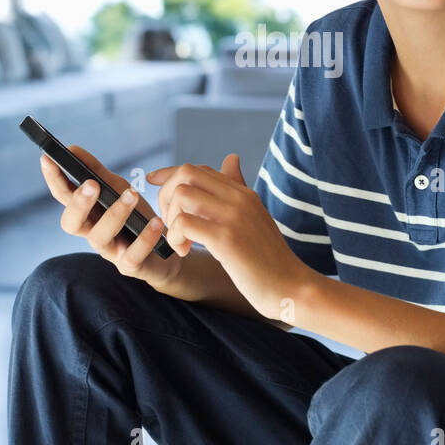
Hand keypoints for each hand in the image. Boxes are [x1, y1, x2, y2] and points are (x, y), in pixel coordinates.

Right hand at [39, 145, 180, 288]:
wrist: (166, 251)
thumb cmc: (136, 217)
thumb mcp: (119, 189)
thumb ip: (96, 171)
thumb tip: (72, 148)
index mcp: (87, 213)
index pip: (64, 196)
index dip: (54, 180)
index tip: (47, 159)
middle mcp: (92, 233)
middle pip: (72, 223)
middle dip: (79, 204)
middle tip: (91, 185)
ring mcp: (110, 251)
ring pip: (100, 238)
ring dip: (114, 214)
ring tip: (131, 194)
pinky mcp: (130, 266)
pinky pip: (132, 256)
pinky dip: (144, 238)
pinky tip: (154, 222)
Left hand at [145, 154, 317, 321]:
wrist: (291, 287)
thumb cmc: (269, 259)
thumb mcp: (254, 218)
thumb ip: (237, 191)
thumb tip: (231, 158)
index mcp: (243, 193)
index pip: (199, 169)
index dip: (170, 174)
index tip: (153, 182)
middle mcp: (239, 198)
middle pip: (187, 173)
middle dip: (167, 195)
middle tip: (171, 223)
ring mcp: (233, 216)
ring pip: (182, 194)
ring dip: (170, 217)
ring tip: (180, 240)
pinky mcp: (226, 238)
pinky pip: (184, 222)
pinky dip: (176, 236)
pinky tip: (185, 252)